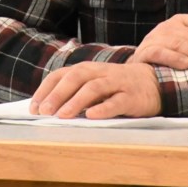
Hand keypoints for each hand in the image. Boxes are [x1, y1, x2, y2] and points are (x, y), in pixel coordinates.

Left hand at [29, 62, 160, 118]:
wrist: (154, 83)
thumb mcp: (95, 84)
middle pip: (76, 78)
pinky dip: (104, 108)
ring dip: (76, 101)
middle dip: (58, 94)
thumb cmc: (117, 87)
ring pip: (94, 88)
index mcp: (88, 70)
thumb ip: (75, 93)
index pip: (62, 74)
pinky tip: (92, 116)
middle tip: (44, 112)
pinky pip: (117, 101)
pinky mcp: (132, 97)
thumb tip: (48, 111)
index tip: (34, 108)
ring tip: (62, 116)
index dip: (46, 90)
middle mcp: (101, 72)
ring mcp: (117, 83)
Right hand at [126, 12, 187, 69]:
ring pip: (181, 43)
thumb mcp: (187, 48)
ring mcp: (157, 37)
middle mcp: (171, 26)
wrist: (136, 70)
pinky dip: (173, 58)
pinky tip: (185, 65)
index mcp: (184, 21)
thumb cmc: (167, 58)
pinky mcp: (146, 52)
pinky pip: (160, 53)